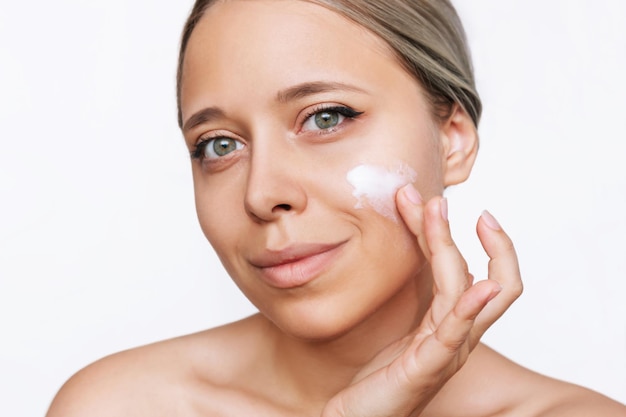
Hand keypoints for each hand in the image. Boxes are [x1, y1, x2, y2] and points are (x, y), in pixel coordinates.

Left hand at [321, 184, 522, 416]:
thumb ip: (414, 297)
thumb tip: (412, 252)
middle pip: (474, 274)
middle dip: (451, 231)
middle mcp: (456, 335)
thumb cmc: (378, 381)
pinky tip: (479, 287)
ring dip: (448, 246)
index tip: (443, 206)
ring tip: (434, 210)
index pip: (474, 272)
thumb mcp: (399, 329)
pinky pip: (454, 333)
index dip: (467, 238)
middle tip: (433, 197)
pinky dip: (470, 307)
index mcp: (449, 324)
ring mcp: (446, 351)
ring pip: (461, 290)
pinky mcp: (427, 367)